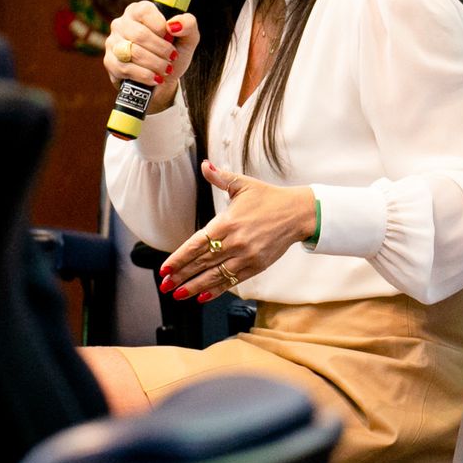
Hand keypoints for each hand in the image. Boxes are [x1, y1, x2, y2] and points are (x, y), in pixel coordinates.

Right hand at [103, 3, 198, 109]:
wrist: (163, 78)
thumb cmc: (173, 52)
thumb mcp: (187, 37)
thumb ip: (188, 24)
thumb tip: (173, 25)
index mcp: (138, 11)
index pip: (145, 12)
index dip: (161, 27)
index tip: (171, 38)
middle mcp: (122, 23)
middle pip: (140, 35)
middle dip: (161, 50)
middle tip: (172, 58)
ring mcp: (113, 42)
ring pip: (133, 53)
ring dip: (155, 64)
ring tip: (166, 69)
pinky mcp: (109, 62)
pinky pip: (125, 68)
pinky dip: (145, 75)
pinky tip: (155, 78)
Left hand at [159, 160, 315, 302]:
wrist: (298, 213)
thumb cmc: (269, 198)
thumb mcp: (243, 184)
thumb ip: (220, 178)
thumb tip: (204, 165)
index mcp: (227, 222)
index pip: (197, 243)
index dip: (179, 257)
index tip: (165, 268)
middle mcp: (235, 242)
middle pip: (202, 262)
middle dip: (181, 275)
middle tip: (164, 285)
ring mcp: (246, 256)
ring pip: (215, 275)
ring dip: (194, 287)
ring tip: (178, 294)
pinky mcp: (256, 266)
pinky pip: (232, 281)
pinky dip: (216, 290)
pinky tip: (202, 297)